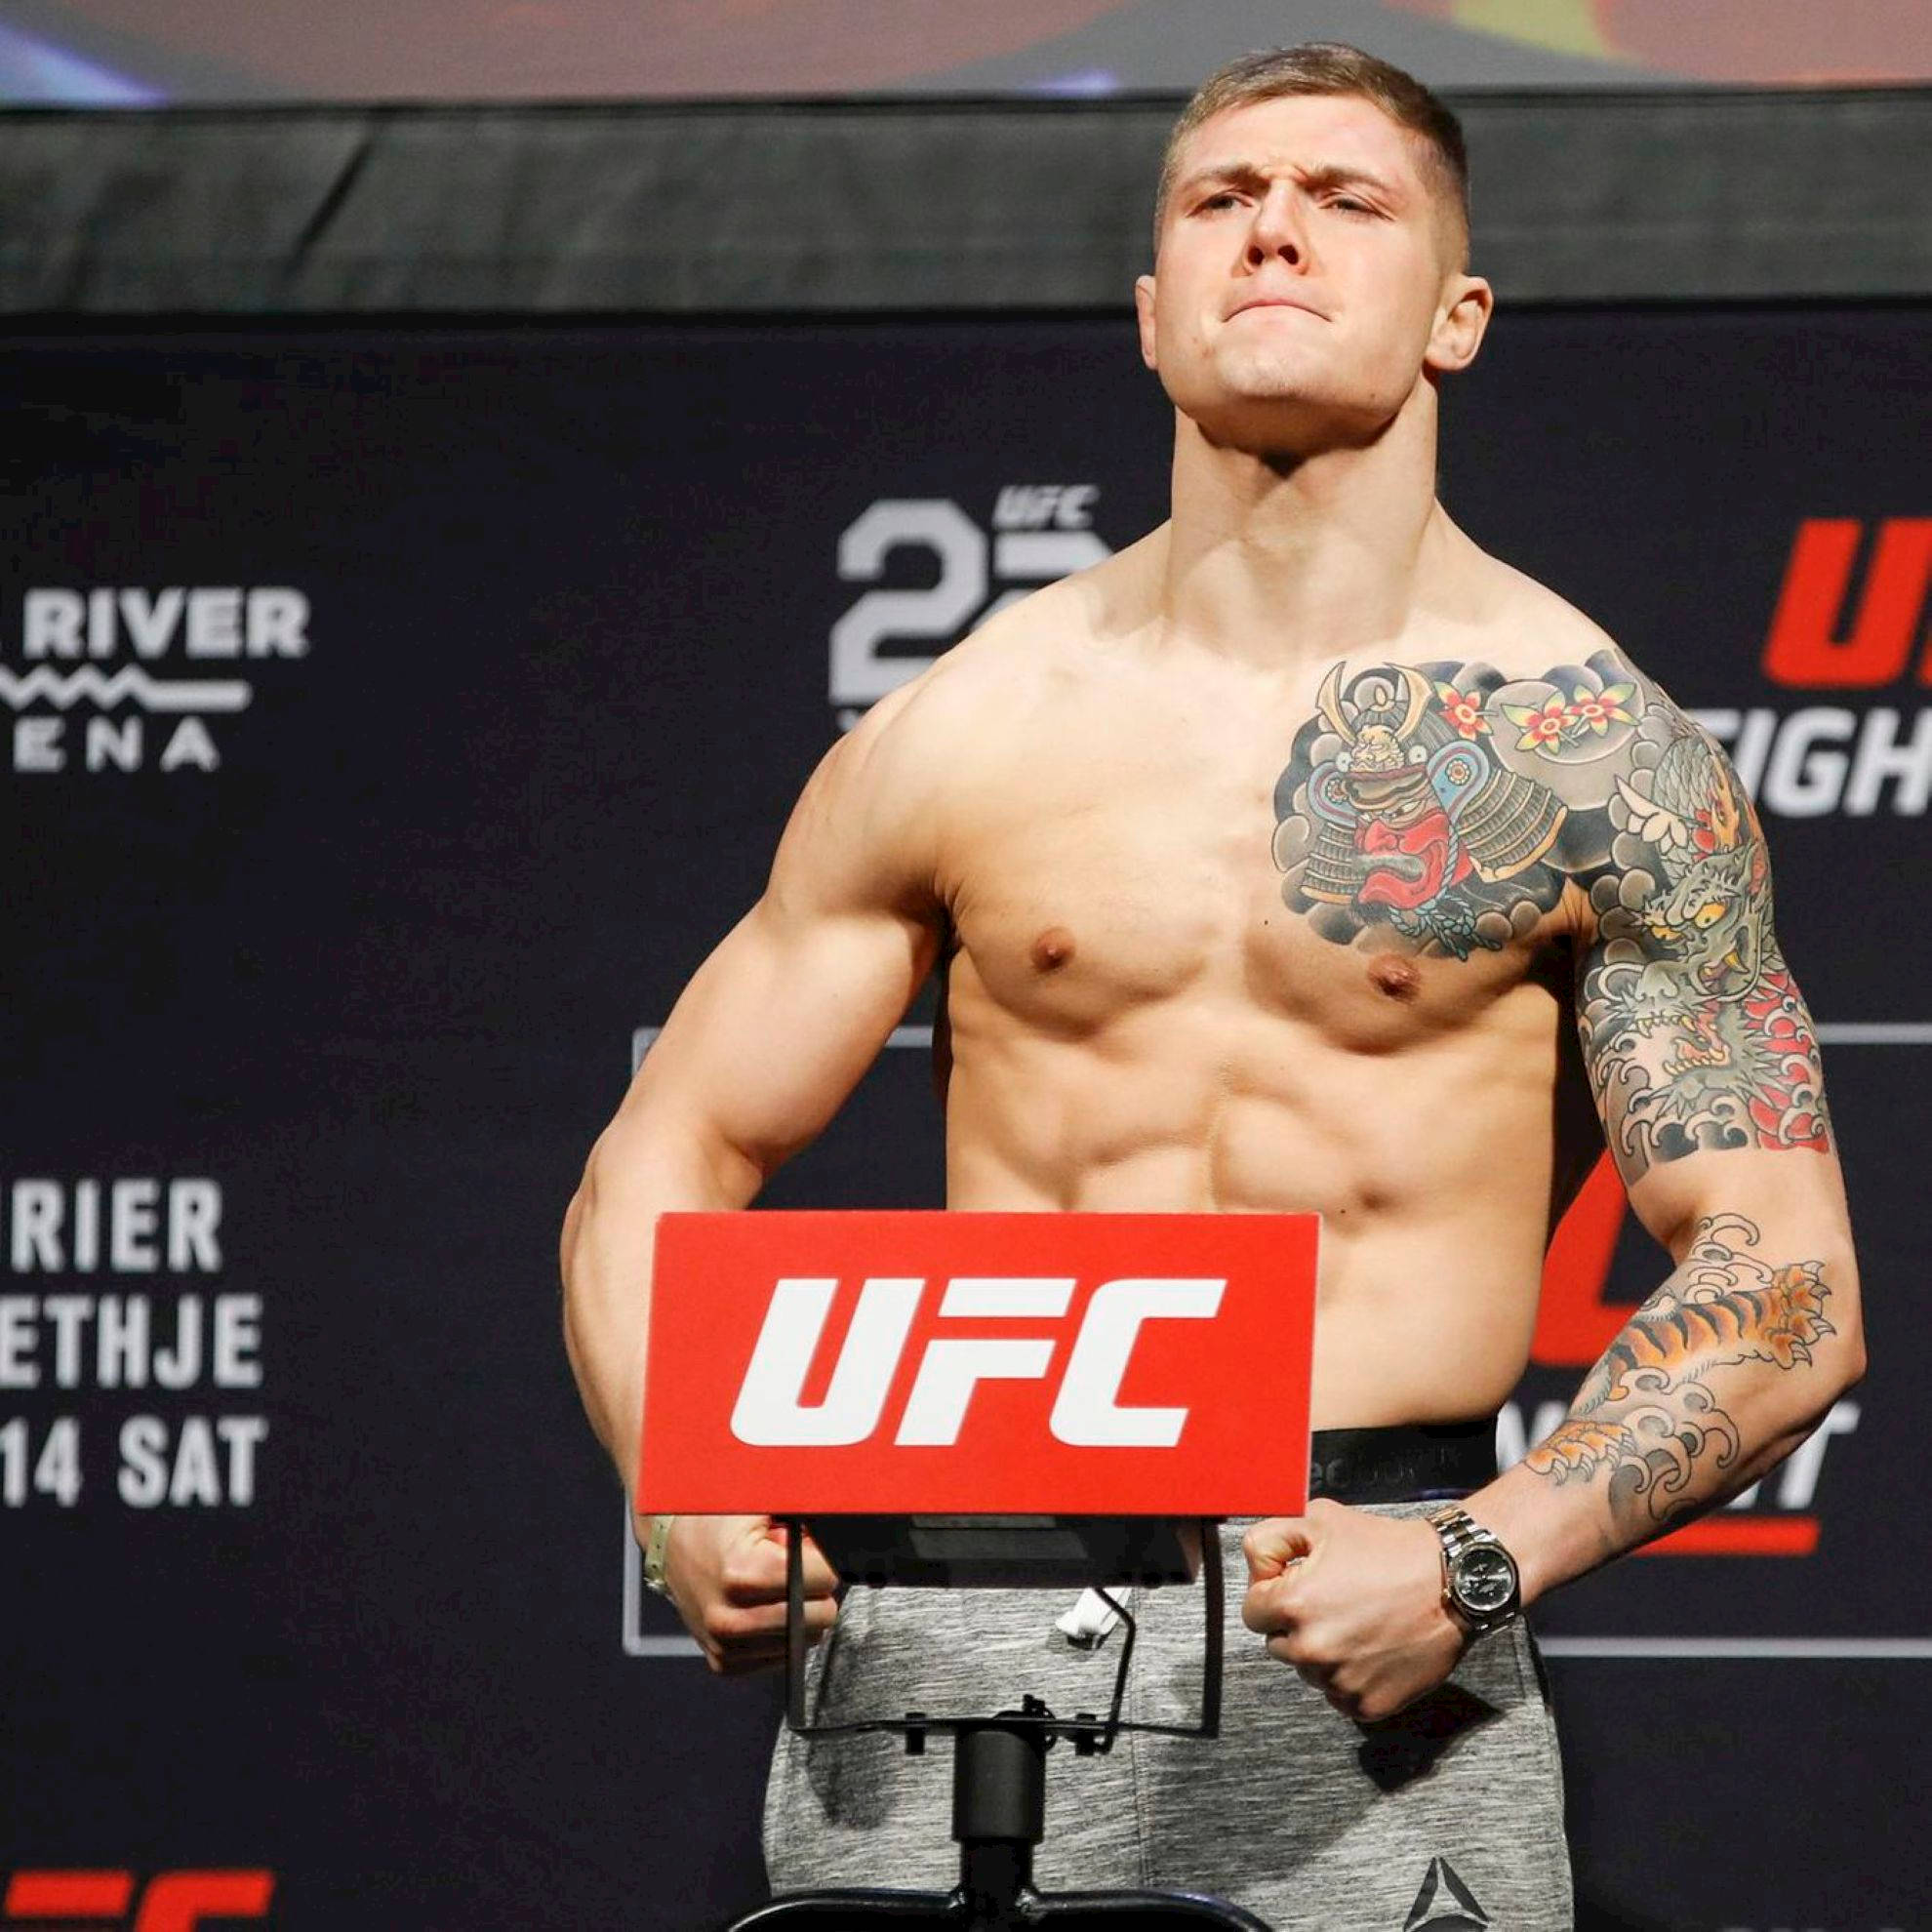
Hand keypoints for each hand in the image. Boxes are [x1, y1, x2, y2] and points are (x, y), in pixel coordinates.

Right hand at [654, 1514, 840, 1676]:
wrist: (670, 1542)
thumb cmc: (716, 1519)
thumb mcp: (761, 1504)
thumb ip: (804, 1518)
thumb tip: (845, 1539)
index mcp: (741, 1574)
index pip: (823, 1578)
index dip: (822, 1559)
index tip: (806, 1549)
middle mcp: (730, 1618)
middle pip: (821, 1616)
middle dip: (815, 1588)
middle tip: (791, 1567)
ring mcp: (725, 1646)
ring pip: (806, 1640)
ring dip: (799, 1612)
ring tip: (771, 1585)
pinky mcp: (723, 1663)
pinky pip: (782, 1656)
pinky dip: (781, 1632)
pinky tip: (760, 1606)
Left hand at [1240, 1499, 1465, 1722]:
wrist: (1452, 1581)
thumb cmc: (1388, 1550)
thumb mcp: (1320, 1519)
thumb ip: (1271, 1540)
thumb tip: (1256, 1568)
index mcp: (1293, 1605)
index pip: (1252, 1612)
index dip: (1272, 1595)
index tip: (1298, 1587)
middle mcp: (1312, 1649)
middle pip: (1279, 1645)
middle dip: (1297, 1626)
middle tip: (1334, 1604)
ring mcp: (1340, 1681)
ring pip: (1310, 1672)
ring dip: (1325, 1654)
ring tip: (1359, 1624)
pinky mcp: (1369, 1705)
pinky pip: (1340, 1697)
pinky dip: (1351, 1679)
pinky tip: (1373, 1649)